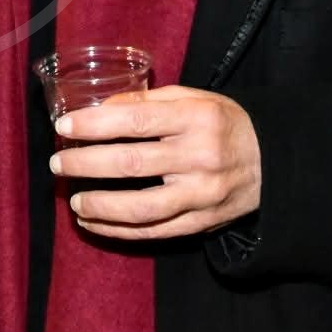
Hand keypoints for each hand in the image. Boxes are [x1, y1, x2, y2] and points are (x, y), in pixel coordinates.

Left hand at [49, 85, 261, 239]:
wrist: (272, 161)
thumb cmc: (222, 122)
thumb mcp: (192, 98)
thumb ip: (147, 101)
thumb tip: (99, 108)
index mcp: (195, 118)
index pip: (135, 120)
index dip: (95, 124)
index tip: (64, 126)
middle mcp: (199, 157)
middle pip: (132, 164)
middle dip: (87, 165)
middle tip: (58, 164)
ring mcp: (201, 195)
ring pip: (141, 208)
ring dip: (100, 206)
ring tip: (75, 200)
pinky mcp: (202, 223)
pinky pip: (155, 232)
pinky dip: (120, 230)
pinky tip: (95, 222)